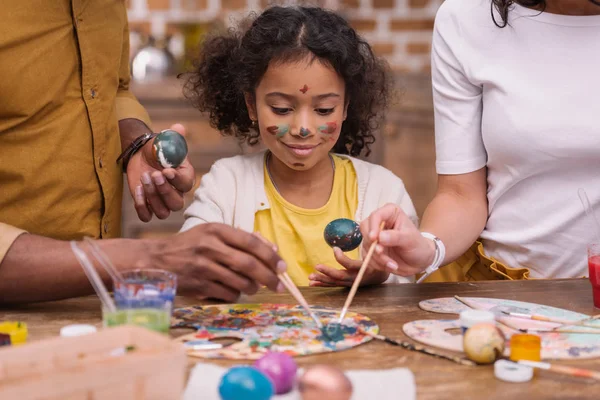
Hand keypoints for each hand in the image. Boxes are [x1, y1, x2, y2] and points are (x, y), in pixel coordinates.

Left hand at [126, 123, 195, 221]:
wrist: (141, 155)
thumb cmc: (157, 148)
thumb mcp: (166, 140)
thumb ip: (174, 136)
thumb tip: (178, 129)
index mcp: (185, 177)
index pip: (186, 184)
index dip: (177, 180)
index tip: (166, 170)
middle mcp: (177, 193)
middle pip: (176, 203)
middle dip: (164, 191)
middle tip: (153, 174)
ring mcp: (162, 202)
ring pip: (163, 212)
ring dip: (152, 198)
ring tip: (144, 177)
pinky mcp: (147, 206)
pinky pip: (147, 216)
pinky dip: (141, 206)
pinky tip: (137, 189)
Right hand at [157, 223, 286, 301]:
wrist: (156, 260)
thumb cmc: (189, 245)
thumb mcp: (212, 234)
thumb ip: (240, 240)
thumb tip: (272, 251)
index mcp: (217, 230)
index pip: (252, 243)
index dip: (271, 256)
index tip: (282, 266)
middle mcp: (210, 246)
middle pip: (249, 265)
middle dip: (269, 277)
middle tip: (279, 285)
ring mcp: (203, 267)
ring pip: (241, 282)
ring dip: (253, 287)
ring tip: (254, 286)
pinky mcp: (198, 285)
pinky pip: (228, 293)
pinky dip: (236, 294)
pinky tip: (234, 289)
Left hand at [308, 247, 389, 286]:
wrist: (379, 276)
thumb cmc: (376, 259)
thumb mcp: (376, 252)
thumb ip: (370, 244)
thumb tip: (362, 227)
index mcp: (363, 269)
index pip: (350, 265)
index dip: (341, 258)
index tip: (334, 248)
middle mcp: (356, 278)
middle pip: (340, 276)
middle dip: (327, 272)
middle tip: (317, 266)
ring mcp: (350, 283)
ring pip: (334, 282)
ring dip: (321, 279)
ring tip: (310, 277)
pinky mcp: (346, 285)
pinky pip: (333, 285)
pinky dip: (322, 284)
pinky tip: (312, 283)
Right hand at [360, 203, 435, 276]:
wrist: (419, 261)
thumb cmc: (418, 245)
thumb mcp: (410, 239)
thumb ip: (396, 237)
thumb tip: (380, 237)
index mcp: (389, 213)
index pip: (375, 216)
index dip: (373, 227)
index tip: (374, 238)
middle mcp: (379, 223)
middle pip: (365, 229)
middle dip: (373, 244)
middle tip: (381, 253)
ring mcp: (374, 237)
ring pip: (366, 245)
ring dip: (377, 257)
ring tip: (393, 264)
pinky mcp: (371, 249)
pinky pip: (367, 257)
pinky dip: (377, 264)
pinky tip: (390, 266)